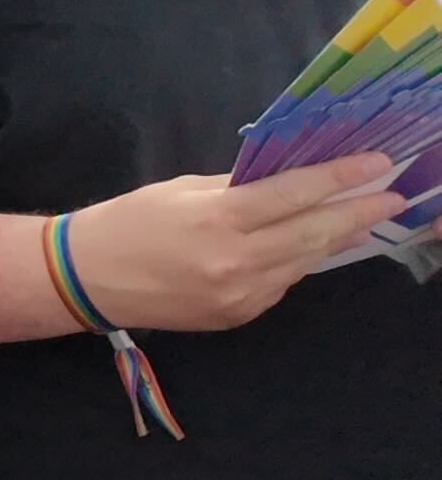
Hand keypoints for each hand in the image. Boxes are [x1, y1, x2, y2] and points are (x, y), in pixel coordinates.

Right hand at [66, 155, 409, 331]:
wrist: (87, 280)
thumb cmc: (129, 222)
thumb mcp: (182, 189)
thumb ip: (239, 187)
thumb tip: (290, 178)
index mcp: (217, 220)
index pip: (295, 194)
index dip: (341, 177)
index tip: (377, 164)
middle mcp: (234, 261)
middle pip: (314, 232)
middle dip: (358, 212)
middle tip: (393, 196)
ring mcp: (239, 295)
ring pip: (305, 261)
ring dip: (335, 238)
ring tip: (362, 219)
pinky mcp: (238, 315)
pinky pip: (282, 283)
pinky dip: (297, 261)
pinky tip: (306, 246)